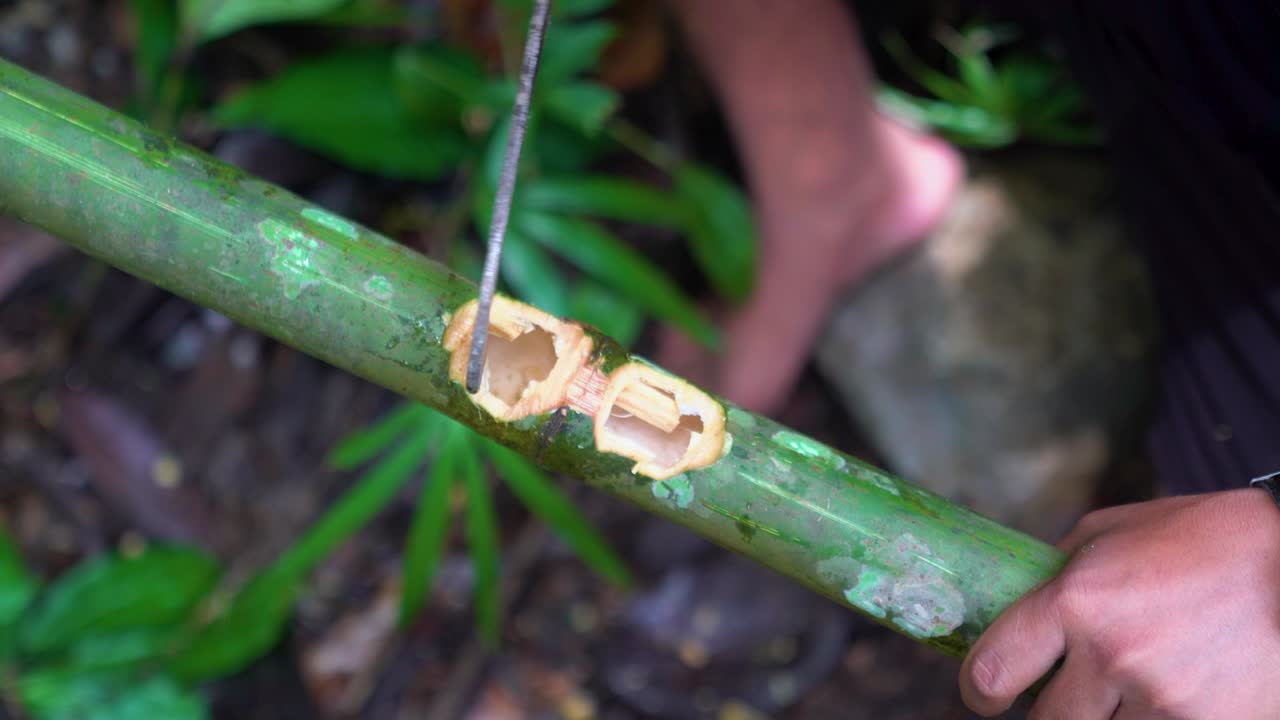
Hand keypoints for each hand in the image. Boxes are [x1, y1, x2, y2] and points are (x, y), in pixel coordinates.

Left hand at [959, 489, 1279, 718]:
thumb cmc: (1207, 541)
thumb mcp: (1114, 533)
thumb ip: (1059, 570)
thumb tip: (1018, 601)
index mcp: (1079, 601)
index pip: (994, 670)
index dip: (979, 690)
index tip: (984, 693)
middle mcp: (1114, 654)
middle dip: (1048, 710)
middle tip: (1064, 691)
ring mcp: (1163, 699)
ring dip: (1105, 718)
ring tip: (1130, 681)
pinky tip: (1170, 696)